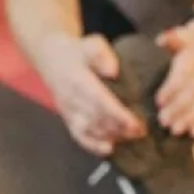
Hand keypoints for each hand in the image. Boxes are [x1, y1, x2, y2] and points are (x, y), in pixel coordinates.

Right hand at [45, 34, 144, 155]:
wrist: (52, 59)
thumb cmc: (78, 52)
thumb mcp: (91, 43)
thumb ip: (101, 54)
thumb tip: (114, 71)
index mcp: (78, 80)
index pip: (100, 102)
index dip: (119, 116)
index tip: (137, 124)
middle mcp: (72, 99)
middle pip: (97, 119)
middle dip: (120, 129)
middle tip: (141, 133)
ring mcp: (68, 112)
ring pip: (90, 130)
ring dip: (110, 137)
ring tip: (130, 140)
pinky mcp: (68, 119)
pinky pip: (78, 136)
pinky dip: (93, 146)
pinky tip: (108, 150)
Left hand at [152, 21, 193, 136]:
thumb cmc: (190, 41)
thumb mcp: (181, 34)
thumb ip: (171, 38)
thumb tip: (161, 40)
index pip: (184, 75)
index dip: (171, 89)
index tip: (158, 101)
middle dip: (179, 109)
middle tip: (163, 121)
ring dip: (190, 119)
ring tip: (175, 130)